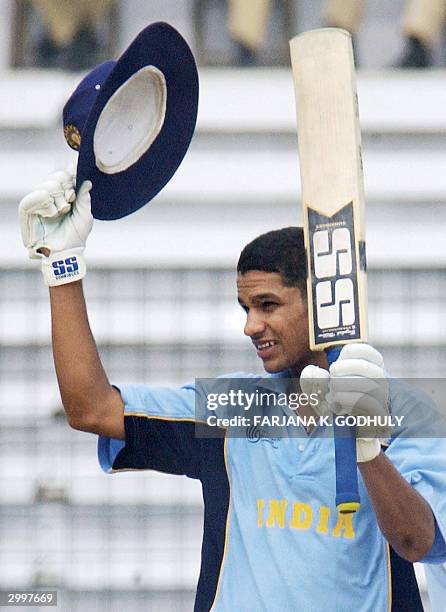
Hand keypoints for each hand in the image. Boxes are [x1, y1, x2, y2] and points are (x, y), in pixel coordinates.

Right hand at [19, 169, 92, 285]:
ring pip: (41, 187)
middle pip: (52, 178)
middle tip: (70, 199)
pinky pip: (28, 201)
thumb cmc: (76, 237)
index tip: (75, 168)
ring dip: (54, 195)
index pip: (63, 178)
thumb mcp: (84, 216)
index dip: (68, 173)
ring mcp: (39, 206)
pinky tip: (52, 209)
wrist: (68, 253)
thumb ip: (84, 198)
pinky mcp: (27, 215)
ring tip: (63, 209)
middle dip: (63, 185)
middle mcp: (51, 199)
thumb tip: (87, 182)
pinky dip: (40, 201)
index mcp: (64, 198)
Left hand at [300, 344, 389, 461]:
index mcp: (368, 371)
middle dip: (345, 370)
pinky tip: (337, 407)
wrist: (343, 441)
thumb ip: (311, 379)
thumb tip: (317, 372)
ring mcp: (383, 402)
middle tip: (332, 380)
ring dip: (344, 387)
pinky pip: (369, 404)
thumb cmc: (332, 410)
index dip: (349, 354)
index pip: (368, 352)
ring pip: (370, 386)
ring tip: (332, 397)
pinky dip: (348, 401)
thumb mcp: (317, 393)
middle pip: (371, 368)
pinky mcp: (380, 420)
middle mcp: (380, 385)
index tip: (335, 366)